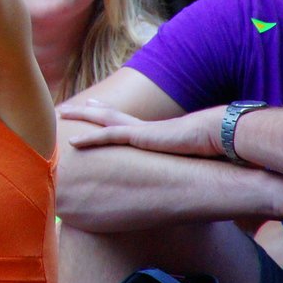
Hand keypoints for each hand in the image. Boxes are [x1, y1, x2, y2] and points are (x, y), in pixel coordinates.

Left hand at [60, 99, 227, 158]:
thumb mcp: (192, 159)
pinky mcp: (140, 137)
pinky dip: (88, 140)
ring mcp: (139, 131)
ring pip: (100, 120)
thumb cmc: (214, 151)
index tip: (93, 106)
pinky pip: (107, 137)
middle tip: (67, 106)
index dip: (107, 113)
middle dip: (86, 110)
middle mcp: (143, 127)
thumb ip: (184, 165)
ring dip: (79, 116)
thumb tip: (189, 175)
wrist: (222, 137)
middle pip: (107, 115)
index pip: (125, 121)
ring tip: (59, 113)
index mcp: (154, 132)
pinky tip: (71, 142)